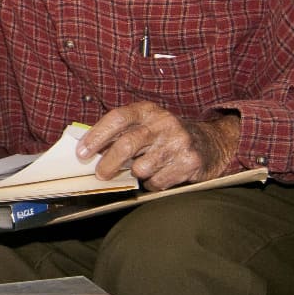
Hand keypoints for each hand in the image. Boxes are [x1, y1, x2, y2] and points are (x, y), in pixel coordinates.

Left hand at [76, 103, 239, 190]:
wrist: (212, 142)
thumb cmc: (166, 136)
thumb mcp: (146, 125)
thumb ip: (121, 133)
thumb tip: (87, 151)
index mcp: (148, 111)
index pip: (117, 118)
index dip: (97, 135)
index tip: (82, 152)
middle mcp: (164, 123)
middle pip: (127, 144)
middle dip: (109, 163)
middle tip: (100, 174)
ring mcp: (179, 142)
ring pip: (142, 168)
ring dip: (137, 175)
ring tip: (145, 170)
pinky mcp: (190, 162)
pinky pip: (158, 181)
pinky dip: (153, 183)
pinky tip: (161, 175)